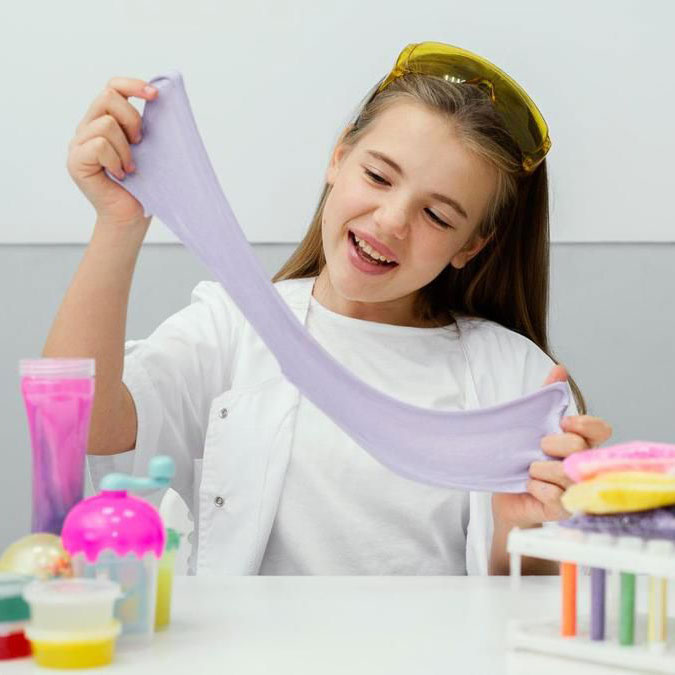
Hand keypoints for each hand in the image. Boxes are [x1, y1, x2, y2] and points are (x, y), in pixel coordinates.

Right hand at [67, 77, 157, 226]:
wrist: (132, 216)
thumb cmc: (143, 185)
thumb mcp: (149, 149)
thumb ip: (147, 125)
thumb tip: (162, 98)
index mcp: (105, 120)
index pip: (113, 87)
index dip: (133, 86)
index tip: (156, 95)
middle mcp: (88, 127)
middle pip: (108, 97)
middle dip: (132, 119)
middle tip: (140, 143)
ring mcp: (78, 143)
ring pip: (105, 123)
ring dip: (126, 148)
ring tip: (130, 167)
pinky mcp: (76, 160)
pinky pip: (99, 145)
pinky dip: (116, 160)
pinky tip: (120, 174)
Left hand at [492, 364, 612, 527]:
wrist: (505, 497)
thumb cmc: (521, 460)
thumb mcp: (530, 425)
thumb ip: (546, 397)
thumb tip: (560, 369)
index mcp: (580, 443)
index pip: (600, 429)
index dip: (584, 424)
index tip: (562, 422)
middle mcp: (583, 466)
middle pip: (579, 447)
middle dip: (553, 444)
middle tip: (539, 447)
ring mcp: (576, 489)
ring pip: (565, 473)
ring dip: (540, 468)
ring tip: (530, 470)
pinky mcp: (564, 510)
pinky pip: (553, 496)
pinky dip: (536, 488)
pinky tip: (529, 486)